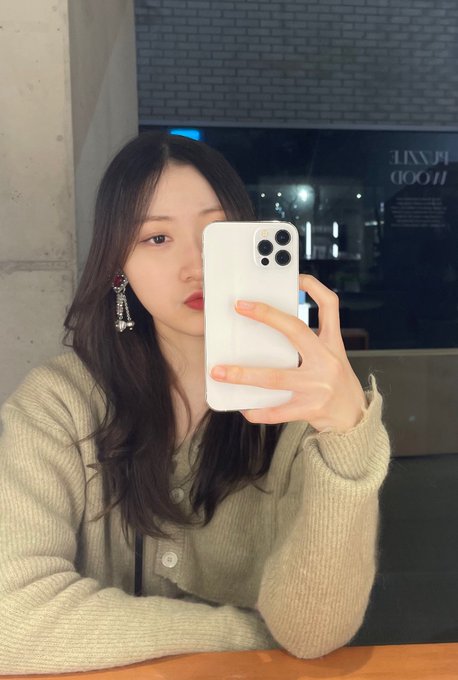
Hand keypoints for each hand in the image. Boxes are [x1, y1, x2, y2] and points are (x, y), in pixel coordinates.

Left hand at [210, 274, 366, 431]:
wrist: (355, 418)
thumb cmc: (337, 384)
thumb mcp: (332, 356)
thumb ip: (309, 343)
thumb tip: (267, 333)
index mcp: (333, 344)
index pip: (330, 306)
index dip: (314, 287)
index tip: (295, 277)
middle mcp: (327, 361)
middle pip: (296, 330)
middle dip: (267, 316)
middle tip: (240, 306)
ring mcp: (318, 387)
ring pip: (275, 378)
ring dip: (244, 374)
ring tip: (219, 372)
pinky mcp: (309, 409)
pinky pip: (276, 411)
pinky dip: (256, 410)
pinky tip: (242, 406)